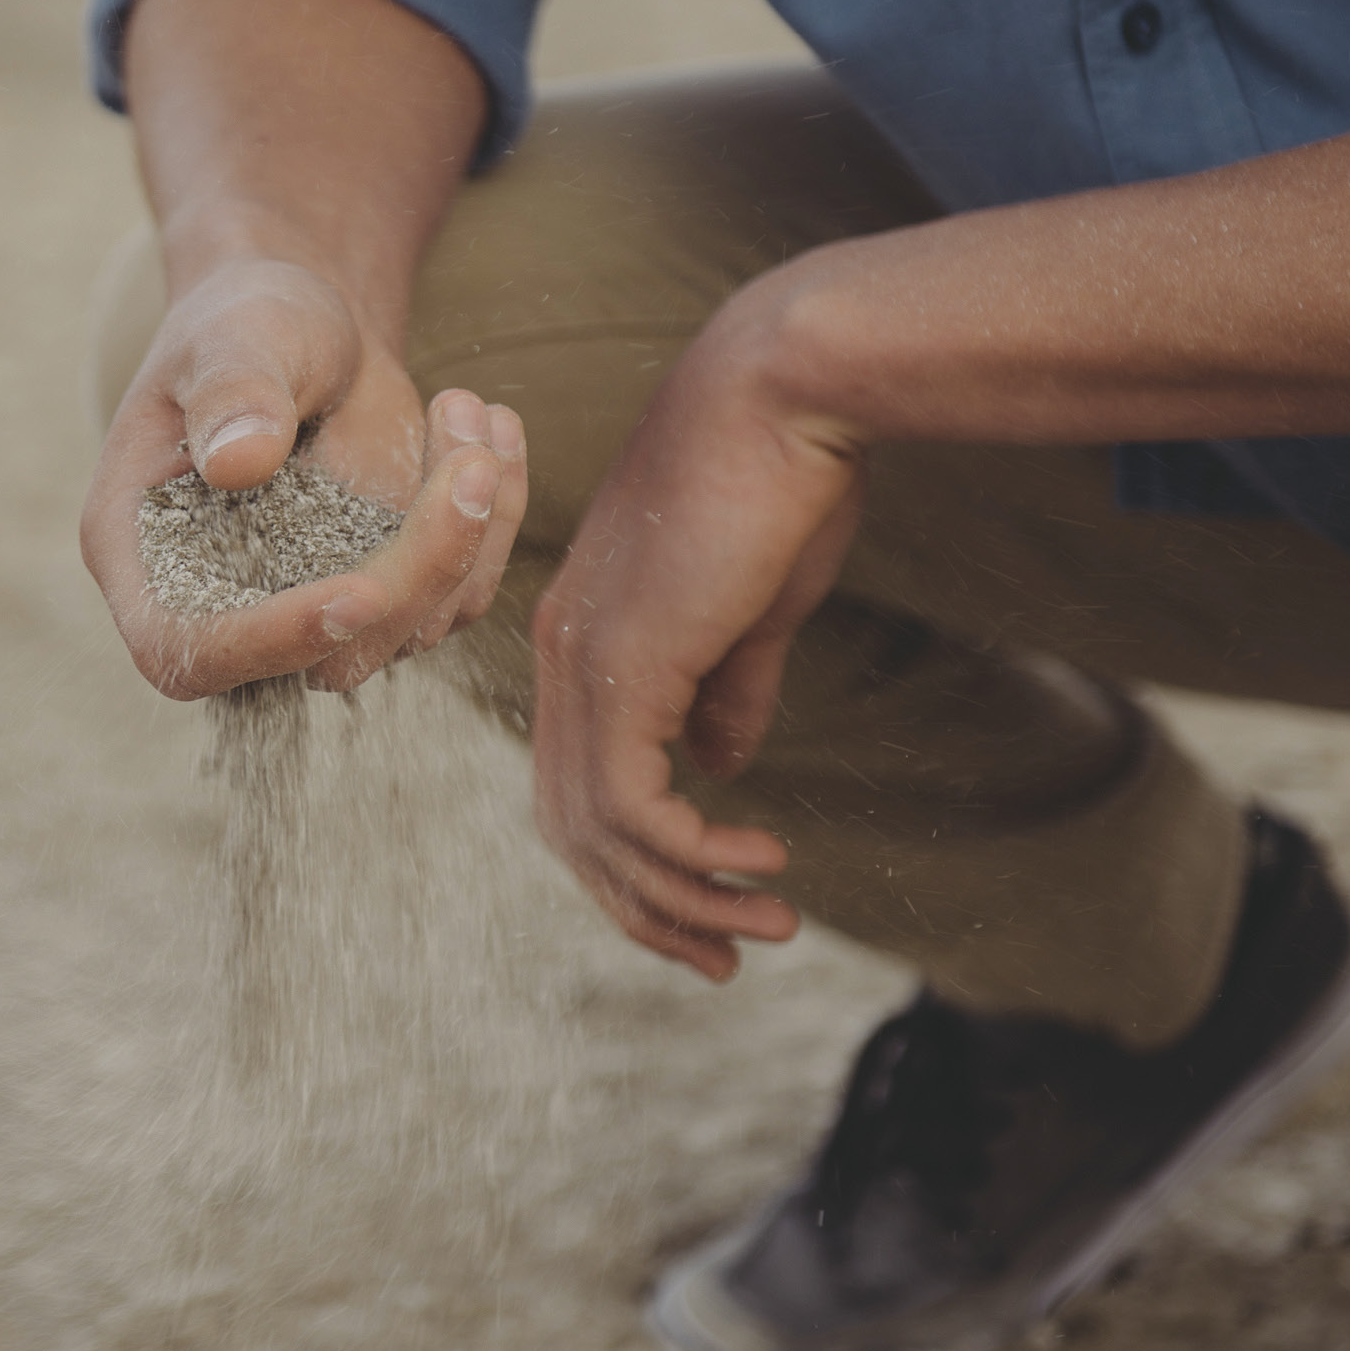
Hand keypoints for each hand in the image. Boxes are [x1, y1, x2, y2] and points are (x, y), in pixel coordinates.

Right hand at [81, 258, 527, 697]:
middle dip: (416, 569)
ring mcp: (318, 609)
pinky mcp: (392, 594)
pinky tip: (493, 428)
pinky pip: (462, 591)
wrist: (305, 325)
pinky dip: (495, 518)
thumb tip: (240, 462)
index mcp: (146, 559)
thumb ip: (232, 393)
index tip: (357, 593)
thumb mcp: (231, 336)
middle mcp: (231, 606)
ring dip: (470, 530)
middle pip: (329, 656)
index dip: (271, 643)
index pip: (191, 649)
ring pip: (414, 630)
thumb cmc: (245, 322)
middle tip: (469, 460)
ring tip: (468, 406)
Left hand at [531, 276, 864, 980]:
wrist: (786, 390)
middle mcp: (562, 658)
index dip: (636, 860)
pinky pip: (635, 804)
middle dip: (648, 906)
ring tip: (769, 926)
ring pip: (601, 831)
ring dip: (685, 897)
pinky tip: (763, 862)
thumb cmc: (780, 482)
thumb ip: (726, 691)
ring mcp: (583, 662)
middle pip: (573, 826)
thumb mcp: (752, 609)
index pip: (580, 781)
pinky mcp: (625, 665)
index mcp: (584, 642)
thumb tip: (720, 767)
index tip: (710, 907)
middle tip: (725, 960)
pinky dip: (693, 853)